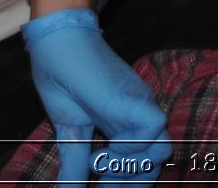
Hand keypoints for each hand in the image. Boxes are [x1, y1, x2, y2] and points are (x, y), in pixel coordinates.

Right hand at [23, 8, 170, 184]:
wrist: (56, 44)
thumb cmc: (62, 80)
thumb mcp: (69, 131)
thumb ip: (74, 162)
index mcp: (125, 125)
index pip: (142, 162)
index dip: (127, 182)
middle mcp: (138, 117)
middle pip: (155, 160)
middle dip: (130, 181)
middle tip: (103, 184)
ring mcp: (138, 106)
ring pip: (161, 148)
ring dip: (133, 167)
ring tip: (102, 165)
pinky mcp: (134, 96)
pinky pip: (152, 126)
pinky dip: (132, 145)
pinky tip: (107, 146)